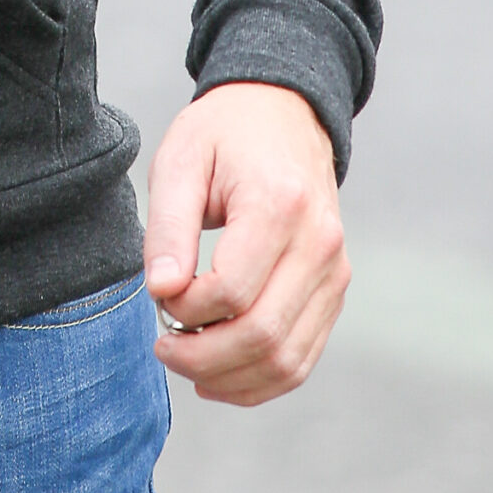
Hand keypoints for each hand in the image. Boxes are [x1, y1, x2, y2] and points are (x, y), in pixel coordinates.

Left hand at [143, 82, 349, 405]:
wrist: (283, 112)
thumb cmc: (225, 134)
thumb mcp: (181, 159)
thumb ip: (168, 227)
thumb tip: (161, 291)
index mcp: (279, 204)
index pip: (232, 290)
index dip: (185, 308)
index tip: (158, 295)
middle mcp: (319, 244)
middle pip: (263, 335)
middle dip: (202, 357)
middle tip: (162, 346)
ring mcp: (334, 271)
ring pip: (287, 360)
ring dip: (230, 379)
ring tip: (185, 361)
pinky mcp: (334, 290)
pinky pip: (302, 357)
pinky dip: (260, 380)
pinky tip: (218, 374)